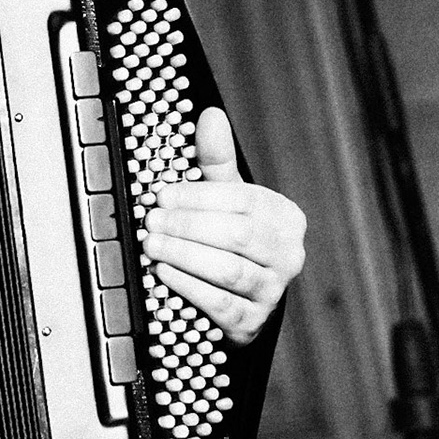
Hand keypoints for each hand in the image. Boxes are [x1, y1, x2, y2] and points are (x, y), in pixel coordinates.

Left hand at [140, 107, 305, 344]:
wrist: (238, 297)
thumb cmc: (228, 237)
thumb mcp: (225, 198)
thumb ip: (216, 161)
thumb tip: (210, 115)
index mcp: (284, 217)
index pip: (243, 201)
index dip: (198, 196)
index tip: (162, 194)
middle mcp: (288, 254)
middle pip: (238, 235)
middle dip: (188, 226)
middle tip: (151, 220)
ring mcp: (273, 291)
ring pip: (230, 270)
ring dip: (184, 255)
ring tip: (151, 244)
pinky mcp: (252, 322)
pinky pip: (221, 304)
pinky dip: (188, 287)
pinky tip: (163, 273)